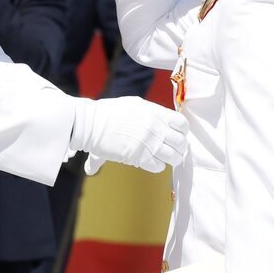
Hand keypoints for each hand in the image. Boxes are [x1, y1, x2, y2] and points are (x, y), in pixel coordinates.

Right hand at [70, 95, 187, 174]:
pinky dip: (158, 167)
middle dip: (179, 149)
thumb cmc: (107, 113)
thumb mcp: (132, 106)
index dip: (182, 133)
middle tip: (174, 151)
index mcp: (155, 112)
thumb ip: (148, 114)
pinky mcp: (140, 156)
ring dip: (171, 160)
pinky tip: (151, 164)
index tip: (178, 136)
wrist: (90, 124)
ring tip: (165, 160)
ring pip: (173, 156)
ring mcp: (149, 142)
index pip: (181, 124)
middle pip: (180, 142)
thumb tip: (155, 119)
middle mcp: (155, 127)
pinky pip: (159, 166)